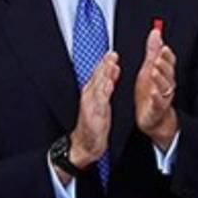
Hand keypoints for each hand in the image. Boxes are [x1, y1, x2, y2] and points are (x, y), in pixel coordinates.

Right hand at [70, 52, 120, 167]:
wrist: (85, 144)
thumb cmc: (94, 124)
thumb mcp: (101, 103)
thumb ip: (106, 86)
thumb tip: (112, 70)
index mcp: (91, 92)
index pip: (98, 75)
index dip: (104, 63)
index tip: (112, 53)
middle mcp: (89, 96)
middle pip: (98, 77)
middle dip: (105, 65)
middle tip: (112, 54)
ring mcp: (91, 105)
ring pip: (99, 86)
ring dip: (105, 74)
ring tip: (112, 64)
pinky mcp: (95, 114)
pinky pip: (100, 101)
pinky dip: (105, 91)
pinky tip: (109, 84)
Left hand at [135, 26, 178, 148]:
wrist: (153, 118)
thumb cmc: (150, 92)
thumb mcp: (149, 68)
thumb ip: (153, 51)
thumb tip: (156, 31)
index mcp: (164, 74)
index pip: (168, 62)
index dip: (167, 55)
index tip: (163, 47)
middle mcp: (166, 85)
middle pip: (168, 73)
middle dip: (164, 64)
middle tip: (159, 56)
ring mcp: (163, 97)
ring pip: (165, 87)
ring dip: (160, 78)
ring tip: (153, 71)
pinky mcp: (157, 109)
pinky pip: (158, 103)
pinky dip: (157, 98)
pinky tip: (153, 93)